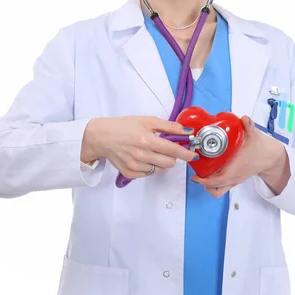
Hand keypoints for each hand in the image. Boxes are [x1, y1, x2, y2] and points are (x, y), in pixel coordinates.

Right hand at [81, 115, 196, 178]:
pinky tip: (143, 158)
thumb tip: (186, 131)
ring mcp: (135, 166)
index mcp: (147, 140)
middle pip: (169, 163)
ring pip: (160, 169)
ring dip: (161, 162)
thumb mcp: (147, 120)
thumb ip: (169, 126)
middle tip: (166, 149)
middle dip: (172, 157)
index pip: (173, 151)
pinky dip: (150, 167)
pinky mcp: (129, 173)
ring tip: (151, 151)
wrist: (102, 136)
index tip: (193, 155)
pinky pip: (148, 174)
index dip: (186, 154)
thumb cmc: (124, 126)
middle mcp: (141, 155)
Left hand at [191, 116, 287, 197]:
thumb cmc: (260, 148)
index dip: (204, 180)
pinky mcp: (234, 179)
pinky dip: (213, 183)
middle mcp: (234, 177)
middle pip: (214, 189)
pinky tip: (209, 171)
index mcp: (235, 169)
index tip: (195, 175)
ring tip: (200, 173)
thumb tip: (245, 119)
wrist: (270, 157)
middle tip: (195, 171)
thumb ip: (249, 126)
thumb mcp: (255, 135)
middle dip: (202, 182)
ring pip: (217, 191)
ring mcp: (234, 180)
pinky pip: (221, 187)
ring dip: (207, 185)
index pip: (217, 180)